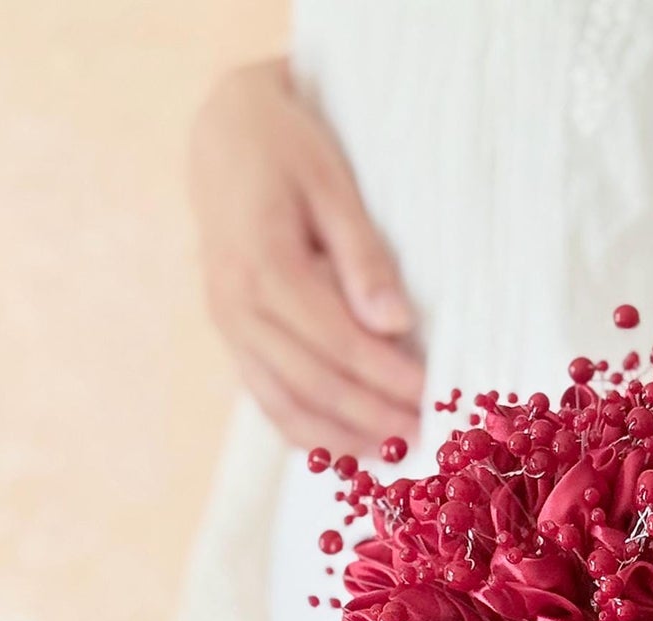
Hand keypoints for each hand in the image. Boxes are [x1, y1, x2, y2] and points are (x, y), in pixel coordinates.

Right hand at [189, 59, 423, 457]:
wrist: (222, 135)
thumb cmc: (285, 151)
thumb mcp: (332, 184)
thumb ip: (362, 257)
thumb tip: (394, 324)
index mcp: (263, 265)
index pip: (335, 341)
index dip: (385, 376)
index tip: (430, 395)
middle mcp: (236, 306)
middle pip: (311, 382)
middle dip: (371, 416)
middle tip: (424, 435)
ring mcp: (228, 327)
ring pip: (284, 404)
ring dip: (339, 438)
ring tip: (392, 452)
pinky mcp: (231, 338)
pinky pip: (266, 399)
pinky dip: (305, 431)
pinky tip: (345, 447)